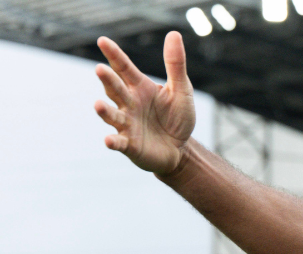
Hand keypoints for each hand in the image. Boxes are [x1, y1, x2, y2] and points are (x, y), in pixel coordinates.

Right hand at [93, 32, 194, 174]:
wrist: (180, 148)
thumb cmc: (177, 117)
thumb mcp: (181, 90)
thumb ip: (175, 65)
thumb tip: (173, 34)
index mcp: (139, 87)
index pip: (124, 67)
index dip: (113, 54)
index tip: (102, 40)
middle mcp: (129, 103)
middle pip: (115, 89)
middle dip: (108, 80)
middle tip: (100, 69)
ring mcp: (127, 124)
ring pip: (112, 115)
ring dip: (105, 111)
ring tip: (98, 105)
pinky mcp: (130, 144)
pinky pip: (119, 142)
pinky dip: (113, 141)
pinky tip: (108, 140)